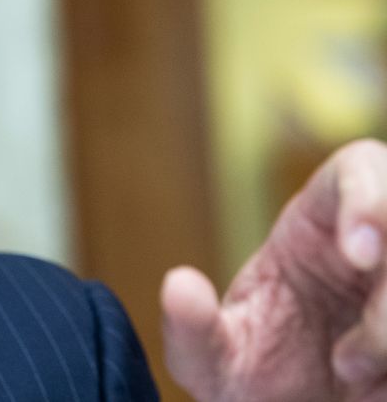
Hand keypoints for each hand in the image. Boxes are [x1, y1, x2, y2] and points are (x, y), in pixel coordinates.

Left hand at [162, 139, 386, 400]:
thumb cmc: (255, 383)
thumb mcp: (212, 364)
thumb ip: (191, 330)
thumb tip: (178, 286)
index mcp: (320, 221)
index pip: (362, 166)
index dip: (371, 199)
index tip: (361, 256)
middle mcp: (378, 242)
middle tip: (352, 360)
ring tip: (357, 378)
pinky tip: (380, 392)